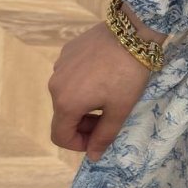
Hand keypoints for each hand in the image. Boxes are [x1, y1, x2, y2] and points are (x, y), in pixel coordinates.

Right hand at [47, 21, 152, 161]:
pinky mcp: (67, 51)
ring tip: (109, 95)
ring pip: (67, 95)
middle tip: (109, 118)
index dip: (78, 144)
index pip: (60, 136)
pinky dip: (83, 84)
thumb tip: (93, 156)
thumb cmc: (127, 74)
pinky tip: (104, 75)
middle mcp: (55, 85)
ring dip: (83, 104)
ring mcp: (59, 66)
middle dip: (83, 124)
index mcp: (66, 103)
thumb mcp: (120, 109)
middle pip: (63, 115)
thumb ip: (104, 136)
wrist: (132, 32)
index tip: (99, 139)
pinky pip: (70, 76)